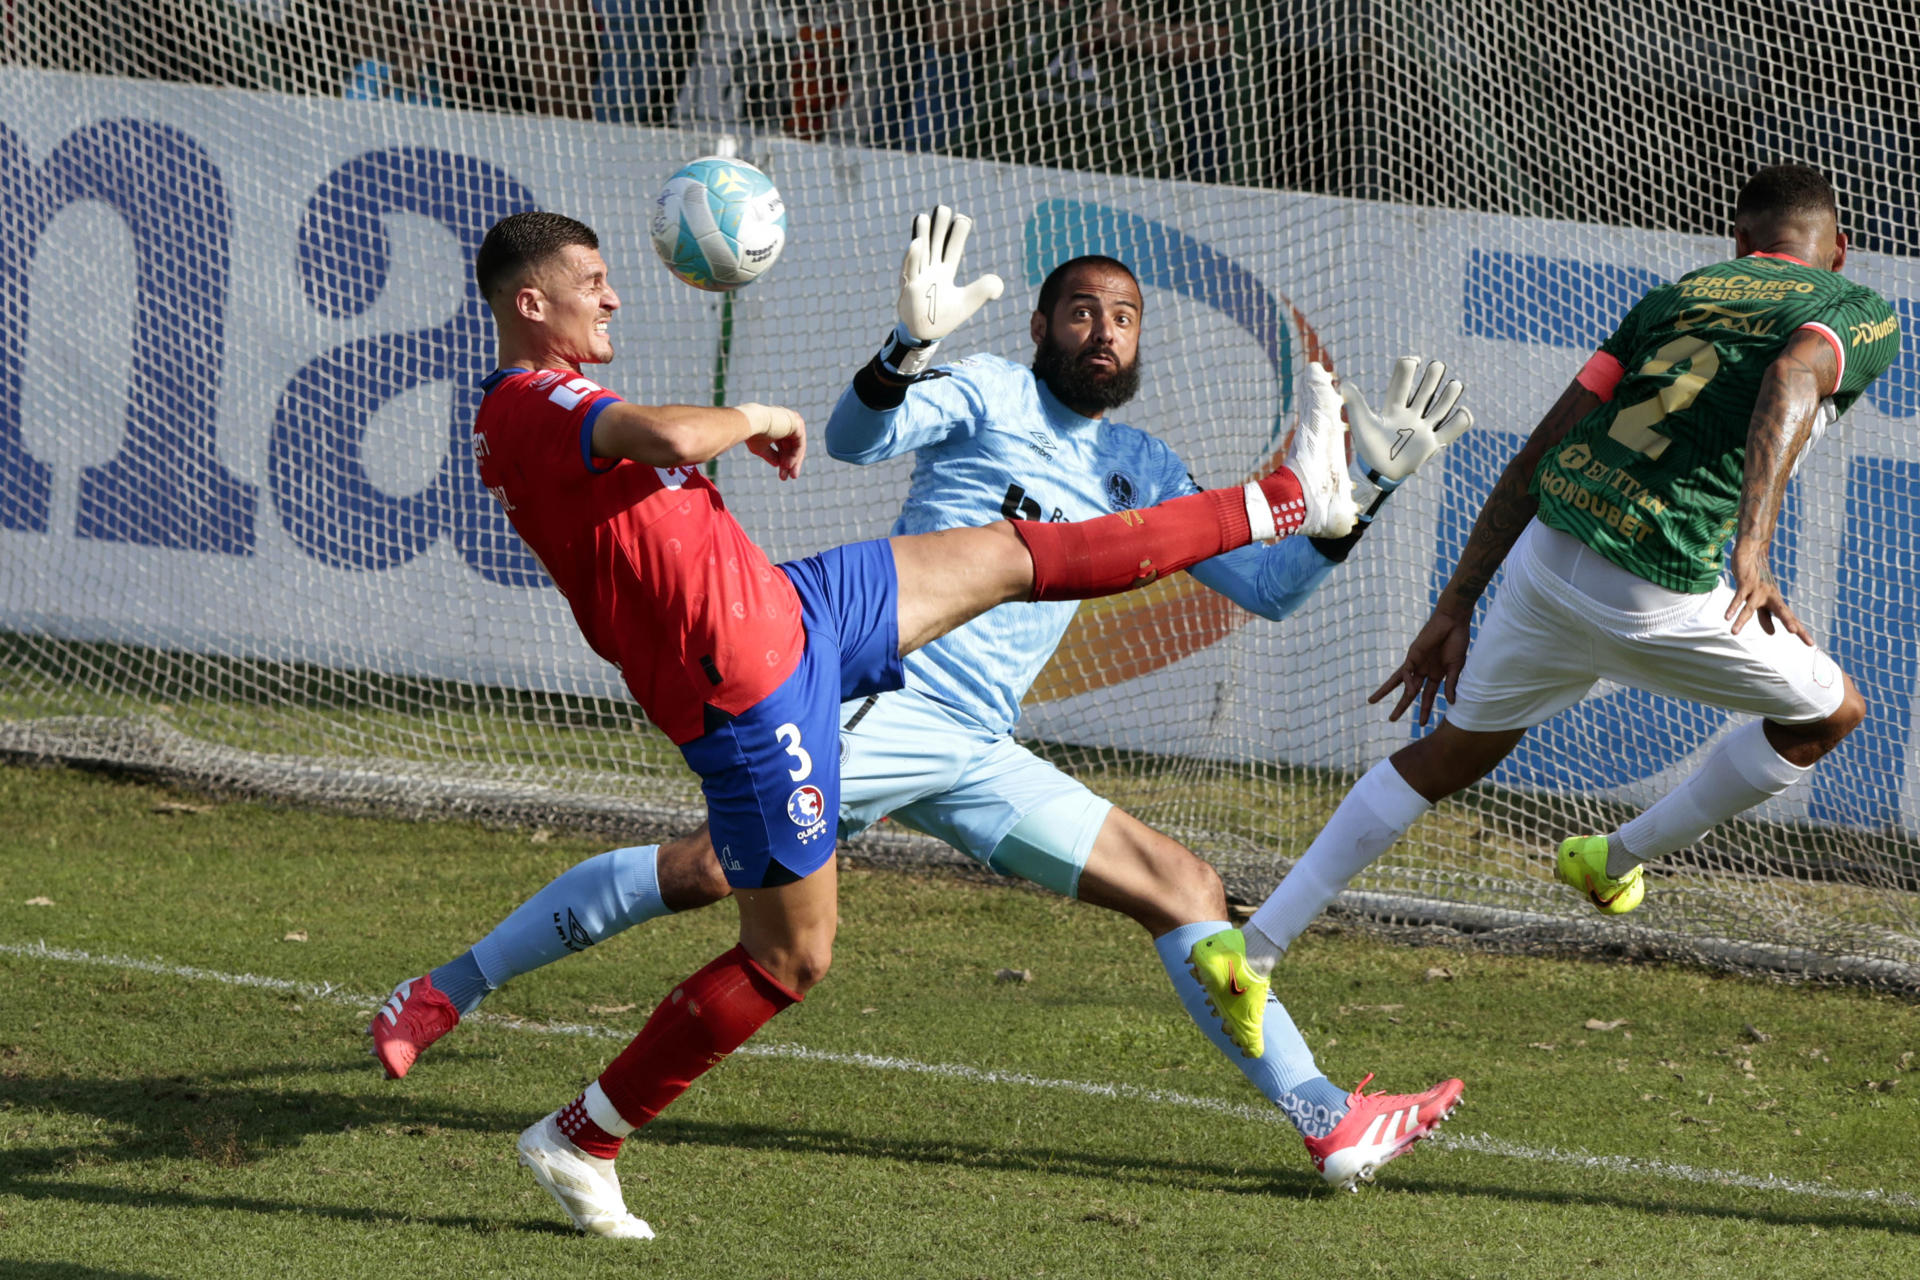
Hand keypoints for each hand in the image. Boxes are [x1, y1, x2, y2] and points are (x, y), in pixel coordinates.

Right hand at [738, 402, 805, 480]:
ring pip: (797, 446)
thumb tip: (777, 464)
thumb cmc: (752, 433)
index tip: (782, 476)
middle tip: (789, 477)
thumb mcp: (760, 448)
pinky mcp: (797, 424)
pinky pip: (799, 443)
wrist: (751, 422)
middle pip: (791, 446)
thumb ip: (770, 455)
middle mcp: (786, 421)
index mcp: (776, 424)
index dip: (782, 460)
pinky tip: (788, 466)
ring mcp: (793, 421)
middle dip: (790, 463)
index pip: (783, 444)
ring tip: (790, 475)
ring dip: (794, 462)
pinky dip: (795, 456)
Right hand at [897, 205, 1002, 343]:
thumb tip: (999, 285)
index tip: (962, 219)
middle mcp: (931, 271)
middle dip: (938, 227)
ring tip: (925, 216)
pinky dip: (912, 256)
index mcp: (944, 272)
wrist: (925, 334)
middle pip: (935, 244)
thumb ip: (983, 290)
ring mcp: (919, 277)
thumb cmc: (945, 317)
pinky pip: (910, 269)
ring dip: (922, 235)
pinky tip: (917, 242)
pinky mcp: (909, 287)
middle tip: (942, 208)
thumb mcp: (967, 302)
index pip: (952, 249)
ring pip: (920, 252)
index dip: (956, 234)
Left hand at [1343, 357, 1473, 488]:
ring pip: (1442, 404)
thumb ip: (1356, 403)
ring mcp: (1423, 428)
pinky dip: (1462, 419)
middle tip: (1437, 367)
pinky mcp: (1432, 443)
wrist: (1379, 474)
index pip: (1404, 380)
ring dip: (1451, 392)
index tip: (1414, 361)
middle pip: (1427, 387)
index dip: (1410, 366)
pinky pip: (1453, 428)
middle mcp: (1410, 414)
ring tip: (1454, 385)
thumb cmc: (1368, 449)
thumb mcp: (1362, 424)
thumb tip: (1344, 384)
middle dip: (1434, 374)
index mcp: (1394, 407)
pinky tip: (1461, 411)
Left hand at [1370, 605, 1473, 724]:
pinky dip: (1408, 682)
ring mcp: (1417, 663)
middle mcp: (1424, 671)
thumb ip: (1451, 684)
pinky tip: (1412, 690)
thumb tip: (1451, 703)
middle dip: (1401, 705)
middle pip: (1410, 692)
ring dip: (1385, 691)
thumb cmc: (1457, 641)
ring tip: (1372, 701)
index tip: (1422, 724)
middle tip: (1391, 719)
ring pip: (1398, 681)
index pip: (1428, 697)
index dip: (1424, 710)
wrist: (1453, 622)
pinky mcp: (1412, 654)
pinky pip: (1406, 672)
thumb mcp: (1456, 667)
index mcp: (1436, 675)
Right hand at [1726, 547, 1811, 642]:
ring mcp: (1758, 590)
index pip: (1791, 618)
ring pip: (1750, 607)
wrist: (1753, 552)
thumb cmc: (1759, 579)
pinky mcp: (1745, 583)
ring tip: (1733, 633)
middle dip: (1788, 621)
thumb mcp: (1762, 601)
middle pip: (1781, 611)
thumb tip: (1772, 634)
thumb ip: (1765, 618)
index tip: (1811, 644)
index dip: (1801, 631)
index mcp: (1776, 602)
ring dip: (1741, 620)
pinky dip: (1731, 607)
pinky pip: (1737, 597)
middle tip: (1795, 632)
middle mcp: (1770, 597)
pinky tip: (1726, 617)